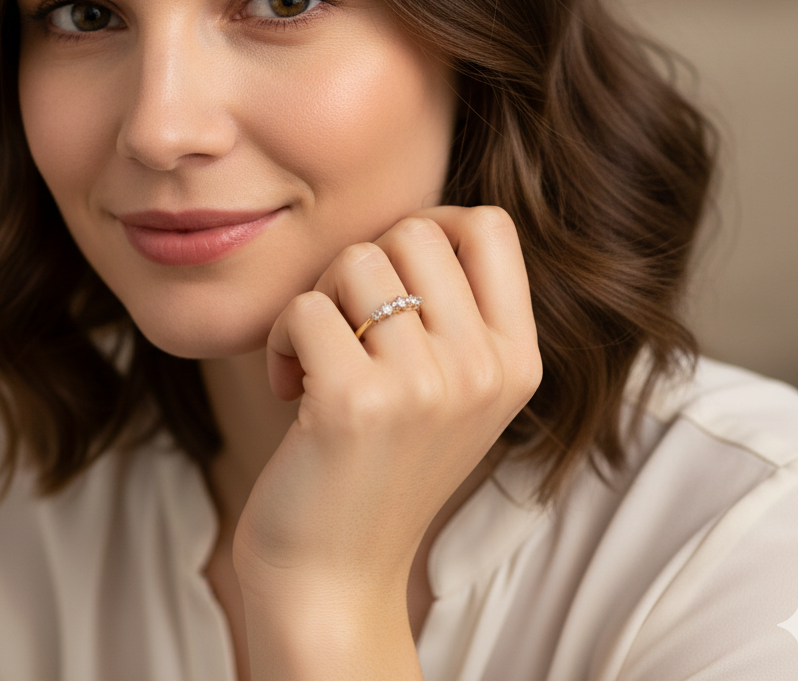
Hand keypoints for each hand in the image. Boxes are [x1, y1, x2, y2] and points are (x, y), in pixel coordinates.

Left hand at [234, 206, 541, 677]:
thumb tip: (413, 221)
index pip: (490, 225)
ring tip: (314, 360)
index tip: (389, 279)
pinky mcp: (358, 402)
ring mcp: (426, 386)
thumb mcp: (449, 392)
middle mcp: (484, 370)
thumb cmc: (377, 468)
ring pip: (356, 260)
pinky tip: (289, 389)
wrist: (334, 577)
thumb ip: (452, 312)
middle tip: (342, 327)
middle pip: (414, 230)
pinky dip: (280, 338)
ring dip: (316, 300)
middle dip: (360, 267)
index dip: (428, 225)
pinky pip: (305, 306)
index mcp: (517, 361)